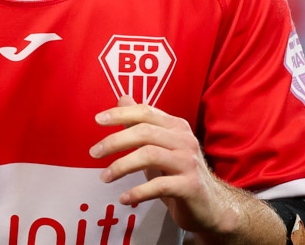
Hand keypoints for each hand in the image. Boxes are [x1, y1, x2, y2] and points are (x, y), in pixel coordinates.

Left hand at [90, 95, 242, 238]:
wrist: (211, 206)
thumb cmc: (180, 174)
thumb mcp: (160, 146)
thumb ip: (141, 124)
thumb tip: (122, 98)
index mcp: (176, 127)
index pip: (146, 112)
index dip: (121, 114)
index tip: (98, 120)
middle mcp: (185, 140)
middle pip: (144, 132)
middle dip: (115, 141)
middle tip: (94, 153)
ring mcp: (189, 163)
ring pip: (149, 155)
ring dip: (122, 166)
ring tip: (104, 177)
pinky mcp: (190, 187)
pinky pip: (159, 185)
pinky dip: (138, 192)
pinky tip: (124, 198)